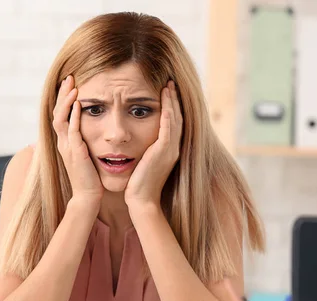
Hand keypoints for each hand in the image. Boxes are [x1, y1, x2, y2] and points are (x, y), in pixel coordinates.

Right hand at [52, 75, 103, 205]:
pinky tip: (79, 104)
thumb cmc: (91, 178)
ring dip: (66, 101)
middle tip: (69, 77)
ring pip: (61, 118)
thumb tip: (92, 131)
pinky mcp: (76, 152)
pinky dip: (74, 115)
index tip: (71, 84)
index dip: (64, 99)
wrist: (88, 197)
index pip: (61, 115)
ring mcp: (67, 147)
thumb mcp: (87, 156)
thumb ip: (85, 142)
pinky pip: (72, 130)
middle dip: (63, 94)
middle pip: (57, 112)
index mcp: (66, 142)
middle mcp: (63, 143)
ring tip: (73, 85)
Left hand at [125, 80, 182, 210]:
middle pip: (177, 117)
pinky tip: (165, 101)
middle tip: (170, 82)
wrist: (141, 201)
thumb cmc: (138, 184)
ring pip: (174, 119)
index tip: (167, 91)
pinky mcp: (163, 152)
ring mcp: (171, 150)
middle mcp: (174, 148)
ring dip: (172, 101)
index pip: (173, 123)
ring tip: (168, 85)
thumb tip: (138, 139)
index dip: (172, 106)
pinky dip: (167, 112)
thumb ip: (145, 149)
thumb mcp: (144, 162)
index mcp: (169, 150)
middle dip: (174, 99)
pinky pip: (168, 127)